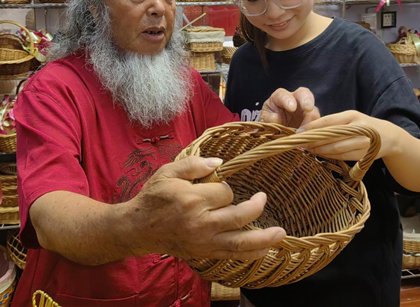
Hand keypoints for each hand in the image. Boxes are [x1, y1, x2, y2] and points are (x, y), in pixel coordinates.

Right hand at [130, 156, 285, 260]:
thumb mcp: (168, 172)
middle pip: (239, 216)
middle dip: (255, 206)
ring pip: (240, 242)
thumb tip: (220, 163)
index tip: (215, 185)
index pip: (224, 192)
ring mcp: (203, 241)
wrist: (138, 227)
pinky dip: (250, 254)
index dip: (224, 186)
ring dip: (264, 239)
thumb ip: (194, 164)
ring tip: (281, 233)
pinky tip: (264, 249)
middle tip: (263, 197)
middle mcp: (201, 222)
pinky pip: (232, 256)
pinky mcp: (203, 253)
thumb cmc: (153, 197)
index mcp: (192, 199)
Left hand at [260, 87, 319, 127]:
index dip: (288, 100)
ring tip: (305, 132)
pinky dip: (315, 130)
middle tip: (308, 108)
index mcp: (278, 98)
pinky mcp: (312, 121)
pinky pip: (318, 124)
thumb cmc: (269, 123)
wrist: (275, 133)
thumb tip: (276, 118)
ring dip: (312, 120)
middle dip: (307, 100)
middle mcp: (294, 100)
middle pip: (303, 94)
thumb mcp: (265, 122)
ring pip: (313, 111)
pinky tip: (310, 136)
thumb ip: (269, 119)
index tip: (291, 108)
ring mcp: (305, 110)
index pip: (282, 95)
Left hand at [297, 110, 395, 160]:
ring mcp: (362, 142)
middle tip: (299, 143)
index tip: (298, 132)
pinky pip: (342, 156)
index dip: (312, 127)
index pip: (328, 121)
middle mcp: (358, 128)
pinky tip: (320, 154)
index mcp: (352, 116)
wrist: (389, 136)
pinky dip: (329, 156)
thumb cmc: (362, 125)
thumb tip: (308, 129)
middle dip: (313, 141)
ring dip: (319, 150)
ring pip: (336, 148)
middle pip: (331, 136)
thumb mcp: (350, 118)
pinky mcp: (363, 154)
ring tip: (307, 149)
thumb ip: (333, 123)